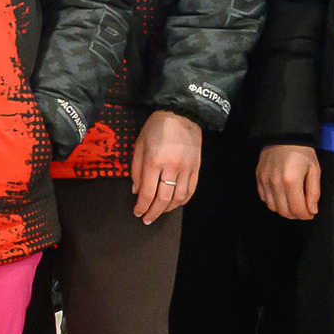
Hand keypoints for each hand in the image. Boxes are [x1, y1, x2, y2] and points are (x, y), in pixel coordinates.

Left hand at [130, 110, 202, 224]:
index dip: (142, 206)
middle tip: (147, 219)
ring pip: (179, 198)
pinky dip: (182, 200)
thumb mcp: (139, 145)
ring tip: (159, 212)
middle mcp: (172, 167)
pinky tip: (175, 203)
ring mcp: (187, 169)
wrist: (182, 114)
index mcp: (154, 161)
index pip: (148, 192)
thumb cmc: (156, 127)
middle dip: (154, 212)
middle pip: (163, 199)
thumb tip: (136, 191)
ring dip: (168, 209)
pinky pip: (191, 190)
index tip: (137, 212)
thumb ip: (136, 170)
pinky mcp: (197, 168)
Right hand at [256, 144, 321, 220]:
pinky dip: (274, 202)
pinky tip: (281, 196)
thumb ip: (314, 192)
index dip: (305, 215)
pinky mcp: (258, 178)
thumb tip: (312, 210)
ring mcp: (265, 181)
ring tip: (292, 203)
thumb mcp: (314, 170)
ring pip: (273, 207)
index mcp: (291, 181)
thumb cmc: (302, 152)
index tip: (310, 214)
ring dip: (284, 210)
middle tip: (303, 210)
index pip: (297, 209)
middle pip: (284, 211)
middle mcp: (275, 184)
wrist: (284, 136)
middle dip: (295, 215)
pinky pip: (264, 198)